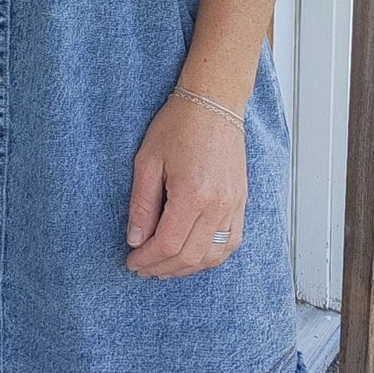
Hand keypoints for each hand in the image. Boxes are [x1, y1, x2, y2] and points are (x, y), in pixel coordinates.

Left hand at [125, 92, 246, 276]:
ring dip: (186, 268)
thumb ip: (142, 204)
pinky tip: (193, 257)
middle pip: (190, 256)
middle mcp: (218, 205)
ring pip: (213, 256)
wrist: (214, 104)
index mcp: (193, 194)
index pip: (169, 244)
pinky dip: (211, 257)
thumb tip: (136, 239)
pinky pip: (231, 243)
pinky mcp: (241, 202)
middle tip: (142, 268)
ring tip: (164, 267)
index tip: (132, 261)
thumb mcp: (148, 161)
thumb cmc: (179, 125)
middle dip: (163, 268)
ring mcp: (234, 205)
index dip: (148, 259)